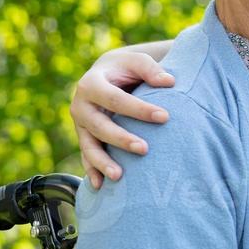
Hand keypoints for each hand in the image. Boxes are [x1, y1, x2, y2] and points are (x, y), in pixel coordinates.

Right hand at [71, 50, 175, 188]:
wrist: (106, 74)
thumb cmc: (126, 69)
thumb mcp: (137, 61)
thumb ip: (151, 70)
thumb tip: (169, 82)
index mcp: (91, 84)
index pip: (116, 99)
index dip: (139, 109)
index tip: (165, 117)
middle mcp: (80, 105)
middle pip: (100, 126)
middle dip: (121, 139)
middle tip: (145, 149)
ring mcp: (80, 124)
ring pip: (89, 146)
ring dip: (103, 162)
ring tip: (119, 176)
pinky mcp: (84, 137)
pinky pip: (86, 156)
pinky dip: (92, 171)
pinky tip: (101, 186)